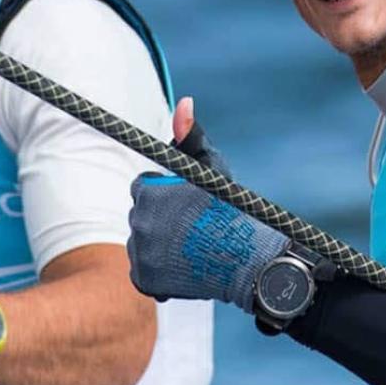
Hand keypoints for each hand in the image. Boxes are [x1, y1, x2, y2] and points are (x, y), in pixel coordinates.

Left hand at [128, 99, 288, 312]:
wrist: (247, 263)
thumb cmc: (230, 211)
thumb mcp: (210, 168)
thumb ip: (190, 135)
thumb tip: (184, 102)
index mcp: (147, 193)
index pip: (144, 188)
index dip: (167, 194)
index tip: (188, 204)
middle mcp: (138, 224)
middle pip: (142, 216)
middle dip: (162, 219)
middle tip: (192, 227)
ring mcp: (140, 255)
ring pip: (143, 243)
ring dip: (159, 244)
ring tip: (190, 247)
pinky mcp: (145, 282)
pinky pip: (144, 272)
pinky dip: (159, 271)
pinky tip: (182, 266)